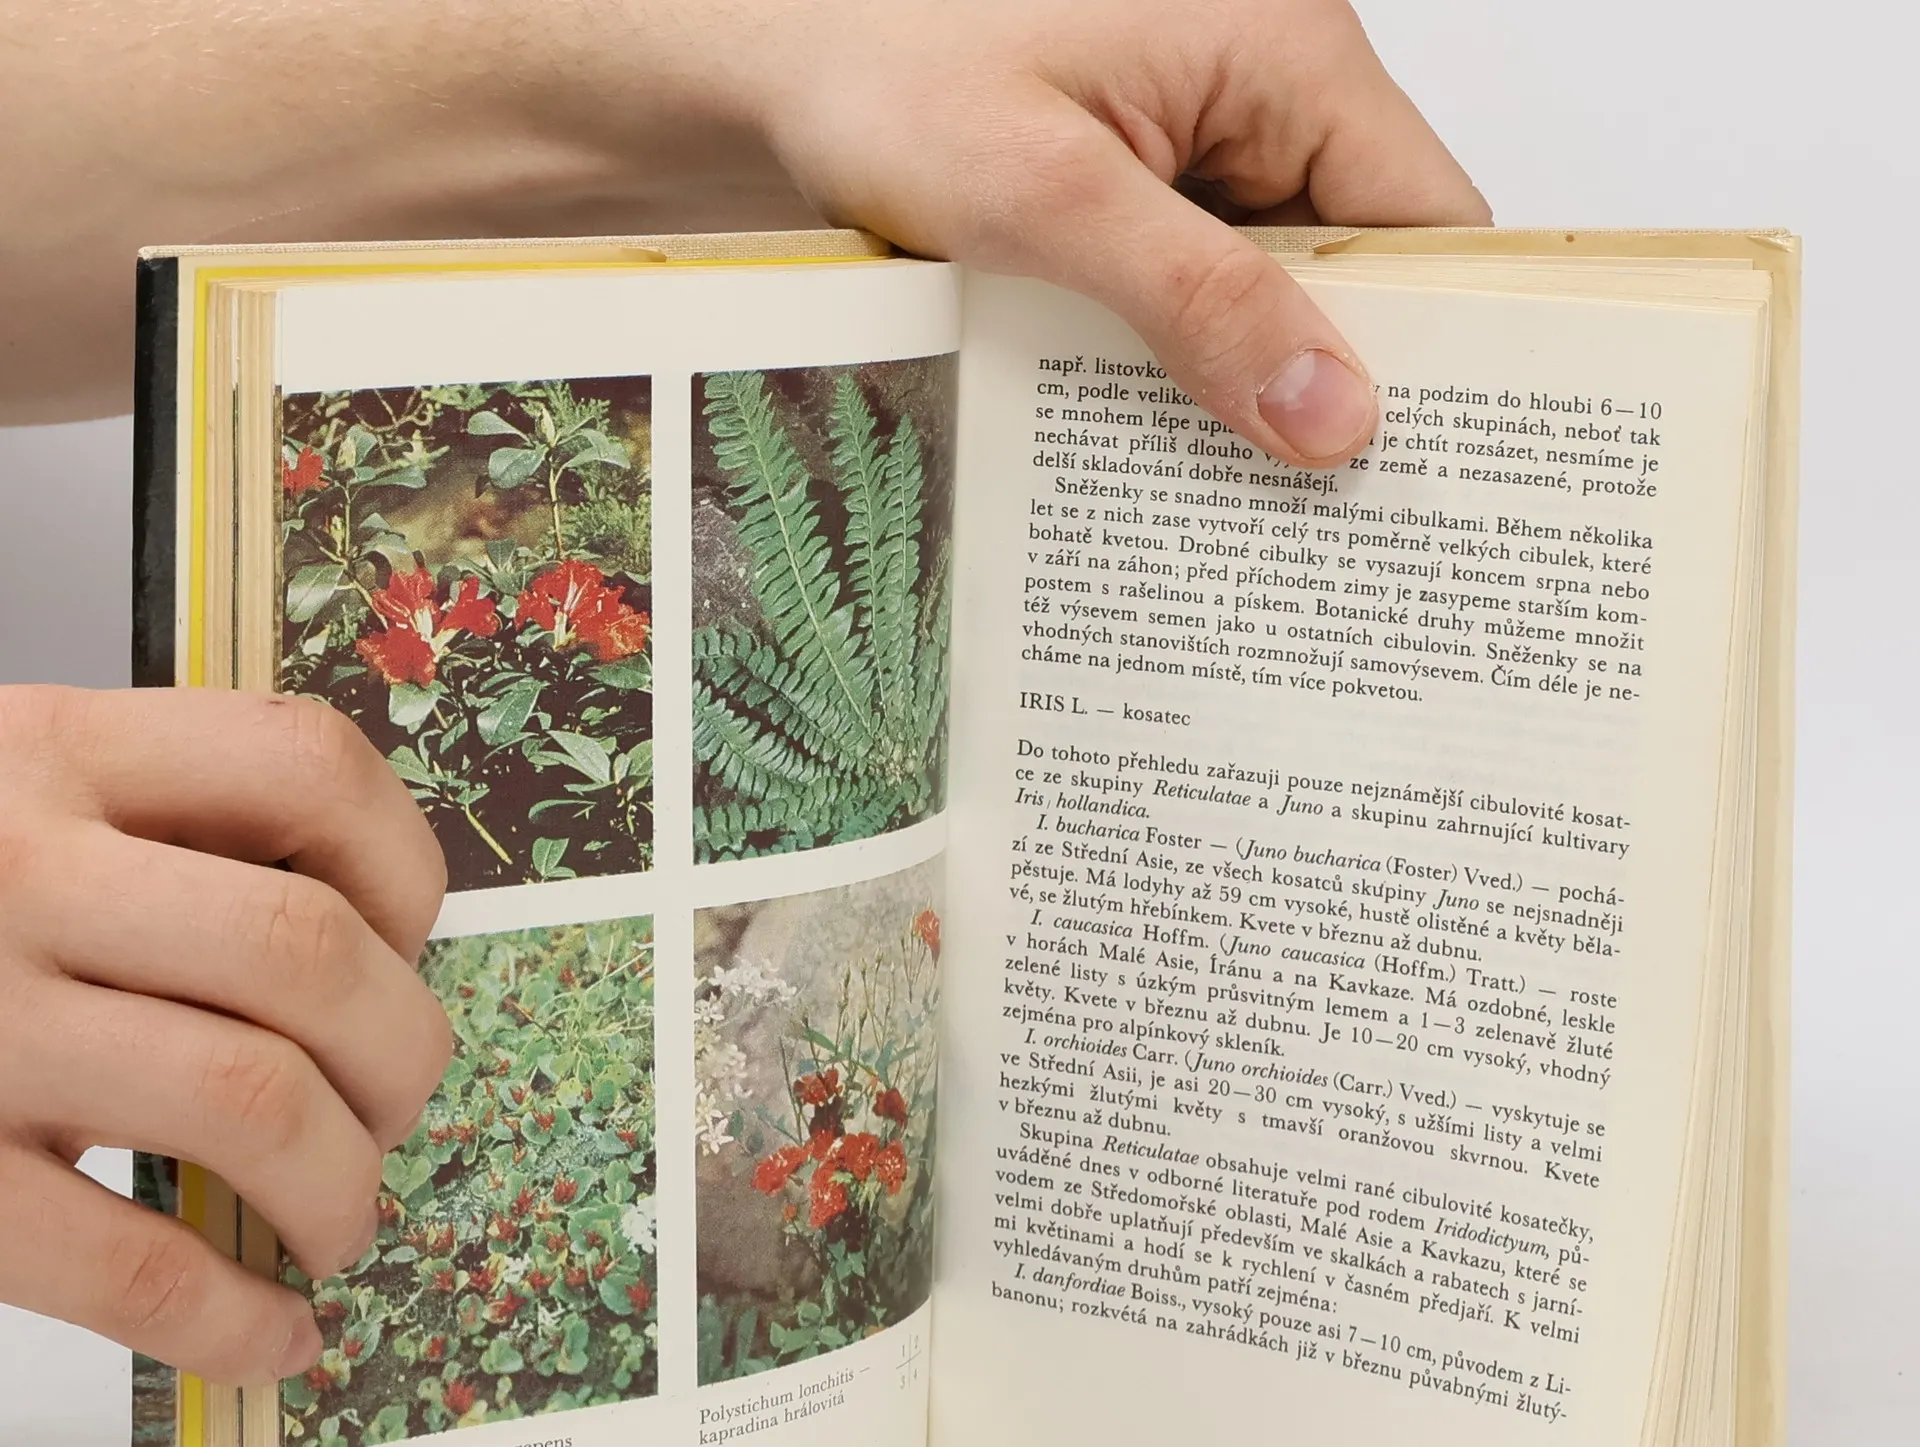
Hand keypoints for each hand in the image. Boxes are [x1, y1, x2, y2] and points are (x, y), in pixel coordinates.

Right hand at [0, 687, 450, 1383]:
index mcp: (50, 752)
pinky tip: (275, 1339)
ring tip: (341, 1221)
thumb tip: (375, 957)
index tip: (410, 945)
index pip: (306, 765)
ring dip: (344, 1186)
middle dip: (403, 1055)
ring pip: (249, 1101)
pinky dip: (237, 1320)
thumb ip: (158, 832)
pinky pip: (131, 1268)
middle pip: (306, 955)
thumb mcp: (5, 792)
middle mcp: (11, 872)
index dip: (405, 868)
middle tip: (396, 1109)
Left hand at [732, 0, 1488, 465]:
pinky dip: (1187, 356)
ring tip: (1231, 494)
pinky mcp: (1140, 177)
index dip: (1442, 345)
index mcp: (1282, 46)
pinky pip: (1202, 280)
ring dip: (1249, 378)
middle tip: (1317, 519)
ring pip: (1277, 282)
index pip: (1429, 214)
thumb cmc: (879, 68)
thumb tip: (1335, 417)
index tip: (1420, 471)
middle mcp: (1260, 79)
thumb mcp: (1047, 196)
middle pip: (1360, 259)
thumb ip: (1198, 300)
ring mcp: (1198, 131)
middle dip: (1334, 379)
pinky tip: (1158, 434)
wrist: (759, 48)